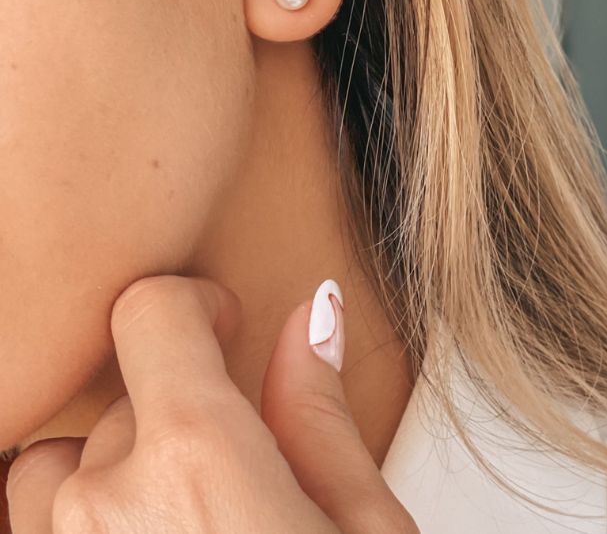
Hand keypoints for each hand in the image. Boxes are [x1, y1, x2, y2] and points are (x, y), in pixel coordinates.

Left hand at [5, 274, 418, 532]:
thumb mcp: (364, 529)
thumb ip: (319, 412)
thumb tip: (314, 314)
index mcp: (197, 461)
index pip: (150, 310)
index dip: (192, 304)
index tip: (223, 324)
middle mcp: (103, 509)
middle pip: (119, 401)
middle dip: (175, 415)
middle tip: (236, 468)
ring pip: (51, 471)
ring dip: (106, 477)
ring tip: (176, 518)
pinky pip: (31, 532)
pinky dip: (72, 526)